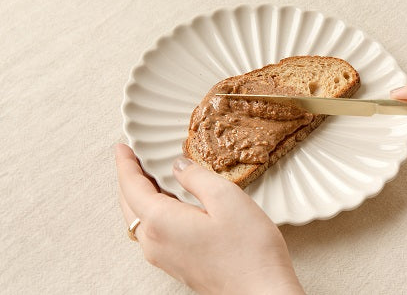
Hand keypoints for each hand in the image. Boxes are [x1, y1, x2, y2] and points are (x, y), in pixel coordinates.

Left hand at [115, 144, 303, 293]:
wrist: (262, 293)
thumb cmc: (250, 250)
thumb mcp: (226, 198)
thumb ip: (196, 176)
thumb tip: (179, 165)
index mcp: (161, 222)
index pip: (131, 186)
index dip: (125, 164)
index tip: (123, 148)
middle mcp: (155, 243)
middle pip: (129, 205)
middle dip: (128, 179)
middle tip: (133, 159)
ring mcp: (164, 258)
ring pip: (139, 221)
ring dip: (139, 197)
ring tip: (150, 178)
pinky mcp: (177, 266)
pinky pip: (152, 234)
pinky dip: (151, 214)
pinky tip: (169, 206)